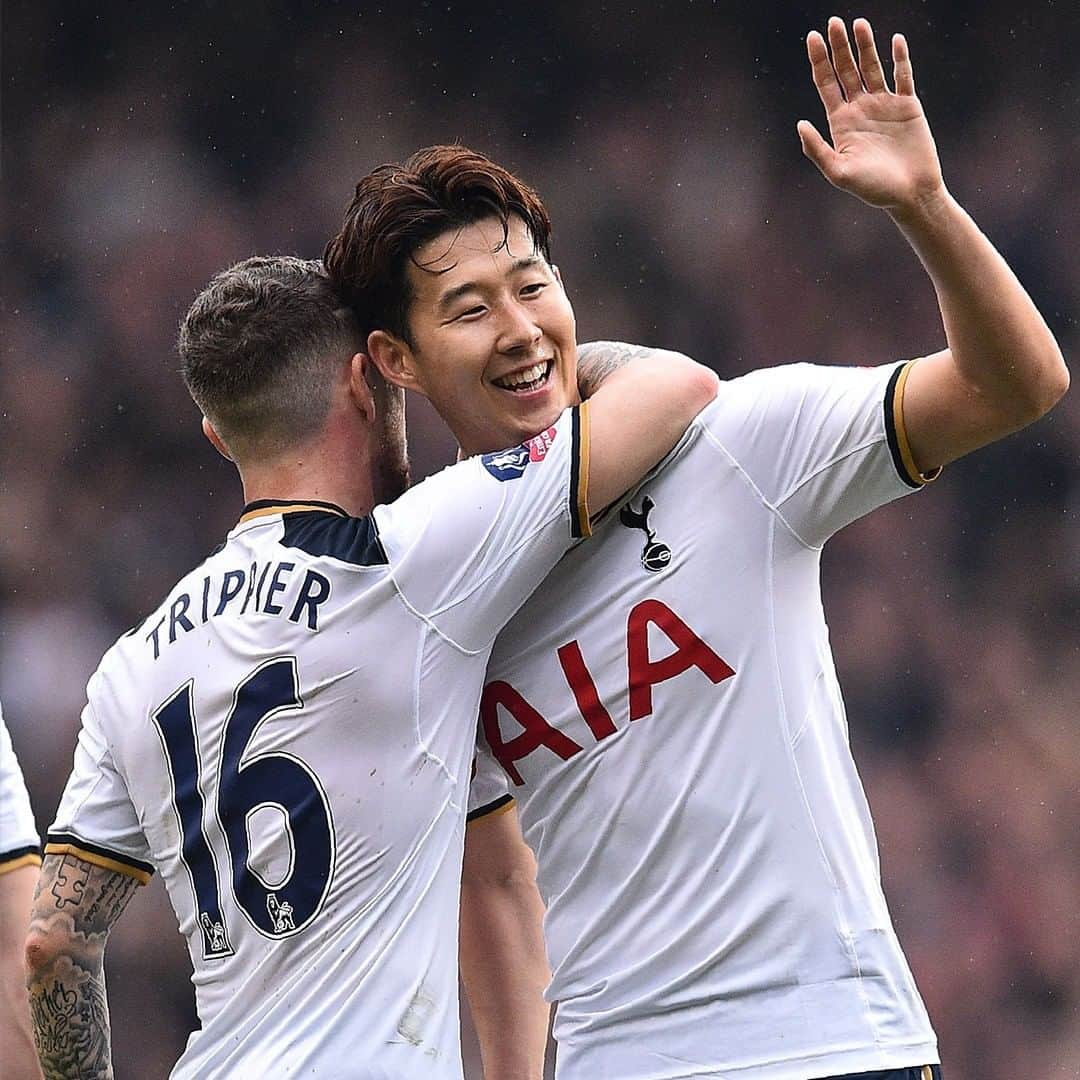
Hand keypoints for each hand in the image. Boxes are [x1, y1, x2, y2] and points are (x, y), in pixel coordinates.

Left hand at [797, 17, 944, 214]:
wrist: (910, 194)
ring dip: (866, 46)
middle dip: (839, 47)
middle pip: (846, 70)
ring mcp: (884, 105)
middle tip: (833, 22)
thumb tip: (799, 123)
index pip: (826, 84)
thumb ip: (817, 149)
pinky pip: (903, 75)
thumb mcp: (839, 172)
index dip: (819, 61)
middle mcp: (860, 109)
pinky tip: (895, 40)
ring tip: (858, 23)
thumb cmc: (873, 189)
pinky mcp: (907, 105)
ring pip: (872, 67)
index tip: (812, 38)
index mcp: (841, 122)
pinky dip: (900, 58)